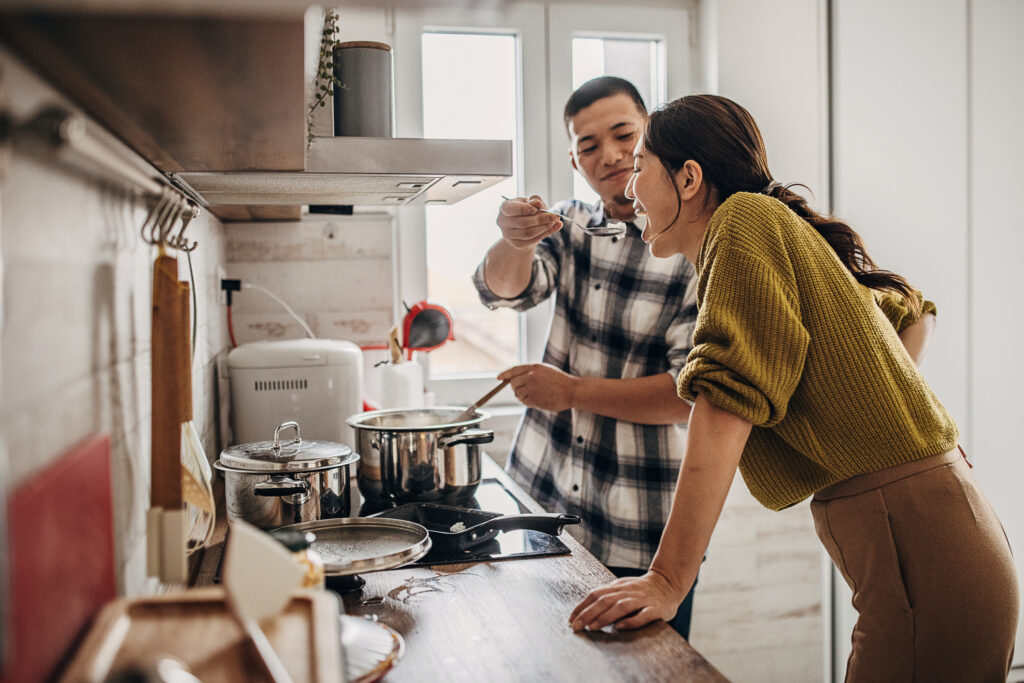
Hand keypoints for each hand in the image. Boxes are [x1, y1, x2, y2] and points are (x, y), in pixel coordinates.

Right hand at [497, 195, 562, 250]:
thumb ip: (535, 201)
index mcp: (505, 208)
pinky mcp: (517, 244)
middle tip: (554, 216)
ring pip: (529, 233)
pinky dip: (545, 233)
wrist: (523, 226)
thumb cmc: (527, 210)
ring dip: (545, 227)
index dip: (524, 209)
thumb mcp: (531, 202)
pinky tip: (554, 227)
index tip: (536, 209)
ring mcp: (509, 235)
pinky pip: (532, 240)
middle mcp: (503, 222)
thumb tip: (538, 204)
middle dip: (541, 219)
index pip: (511, 209)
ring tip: (555, 221)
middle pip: (523, 223)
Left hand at [498, 363, 578, 412]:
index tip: (499, 378)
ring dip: (521, 395)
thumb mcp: (545, 370)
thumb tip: (513, 378)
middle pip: (513, 383)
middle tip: (523, 389)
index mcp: (534, 367)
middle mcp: (531, 377)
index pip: (514, 370)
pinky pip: (524, 402)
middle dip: (515, 387)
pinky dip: (527, 402)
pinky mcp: (534, 399)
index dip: (505, 374)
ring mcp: (532, 388)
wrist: (572, 391)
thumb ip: (530, 372)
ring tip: (533, 394)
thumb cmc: (560, 380)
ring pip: (517, 394)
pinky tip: (537, 399)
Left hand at [569, 570, 683, 631]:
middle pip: (604, 600)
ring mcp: (642, 599)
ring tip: (592, 627)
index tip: (571, 619)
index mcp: (618, 586)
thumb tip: (586, 610)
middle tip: (576, 627)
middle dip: (587, 614)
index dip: (582, 606)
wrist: (669, 583)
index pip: (595, 594)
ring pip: (620, 606)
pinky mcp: (656, 608)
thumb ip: (607, 596)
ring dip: (604, 617)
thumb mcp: (623, 588)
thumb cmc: (642, 590)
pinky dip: (631, 621)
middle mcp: (628, 591)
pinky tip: (621, 627)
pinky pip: (643, 615)